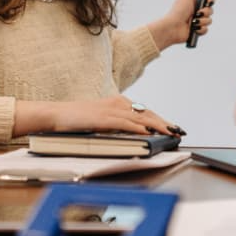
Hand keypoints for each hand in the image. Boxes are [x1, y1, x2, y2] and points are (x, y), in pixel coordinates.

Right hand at [15, 94, 180, 135]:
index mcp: (117, 102)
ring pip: (140, 117)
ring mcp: (111, 110)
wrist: (57, 114)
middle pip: (147, 113)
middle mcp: (117, 103)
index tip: (173, 127)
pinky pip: (126, 123)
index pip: (144, 111)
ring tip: (171, 133)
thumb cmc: (76, 120)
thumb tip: (136, 133)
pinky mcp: (104, 118)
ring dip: (158, 125)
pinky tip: (149, 132)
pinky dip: (139, 127)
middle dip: (165, 123)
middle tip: (179, 131)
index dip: (161, 119)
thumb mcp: (101, 120)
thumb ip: (117, 124)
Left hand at [150, 0, 216, 49]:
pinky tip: (193, 28)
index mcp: (194, 2)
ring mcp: (197, 21)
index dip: (210, 0)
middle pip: (210, 10)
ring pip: (209, 20)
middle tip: (198, 12)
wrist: (172, 27)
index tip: (208, 1)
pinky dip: (200, 29)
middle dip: (206, 12)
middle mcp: (196, 11)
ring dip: (202, 21)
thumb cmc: (178, 11)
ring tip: (193, 22)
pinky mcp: (197, 30)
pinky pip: (205, 29)